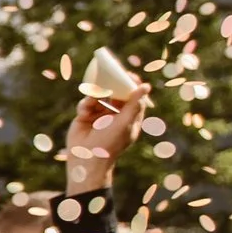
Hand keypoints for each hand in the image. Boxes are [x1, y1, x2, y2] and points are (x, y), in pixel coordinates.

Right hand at [63, 74, 146, 194]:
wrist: (85, 158)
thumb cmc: (109, 143)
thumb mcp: (124, 122)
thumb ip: (134, 104)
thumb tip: (146, 86)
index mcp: (128, 118)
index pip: (133, 97)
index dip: (132, 85)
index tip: (129, 75)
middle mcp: (115, 115)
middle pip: (115, 93)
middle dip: (112, 85)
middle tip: (109, 74)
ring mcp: (99, 115)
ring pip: (99, 96)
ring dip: (96, 96)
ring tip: (94, 99)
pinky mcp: (85, 116)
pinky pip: (85, 103)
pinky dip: (85, 105)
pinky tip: (84, 113)